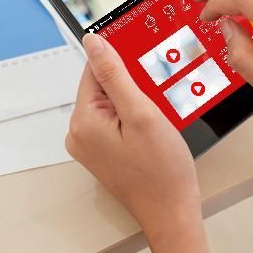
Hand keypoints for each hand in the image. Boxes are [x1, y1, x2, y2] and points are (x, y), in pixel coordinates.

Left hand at [66, 34, 211, 252]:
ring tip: (159, 112)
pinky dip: (136, 115)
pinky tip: (155, 123)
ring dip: (137, 98)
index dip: (123, 61)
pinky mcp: (104, 150)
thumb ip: (115, 75)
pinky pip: (117, 119)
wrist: (171, 210)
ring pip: (113, 101)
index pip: (95, 70)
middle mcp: (80, 132)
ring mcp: (91, 144)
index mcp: (83, 121)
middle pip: (104, 85)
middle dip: (133, 83)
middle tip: (157, 94)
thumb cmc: (161, 170)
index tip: (145, 63)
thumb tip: (93, 43)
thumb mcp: (141, 114)